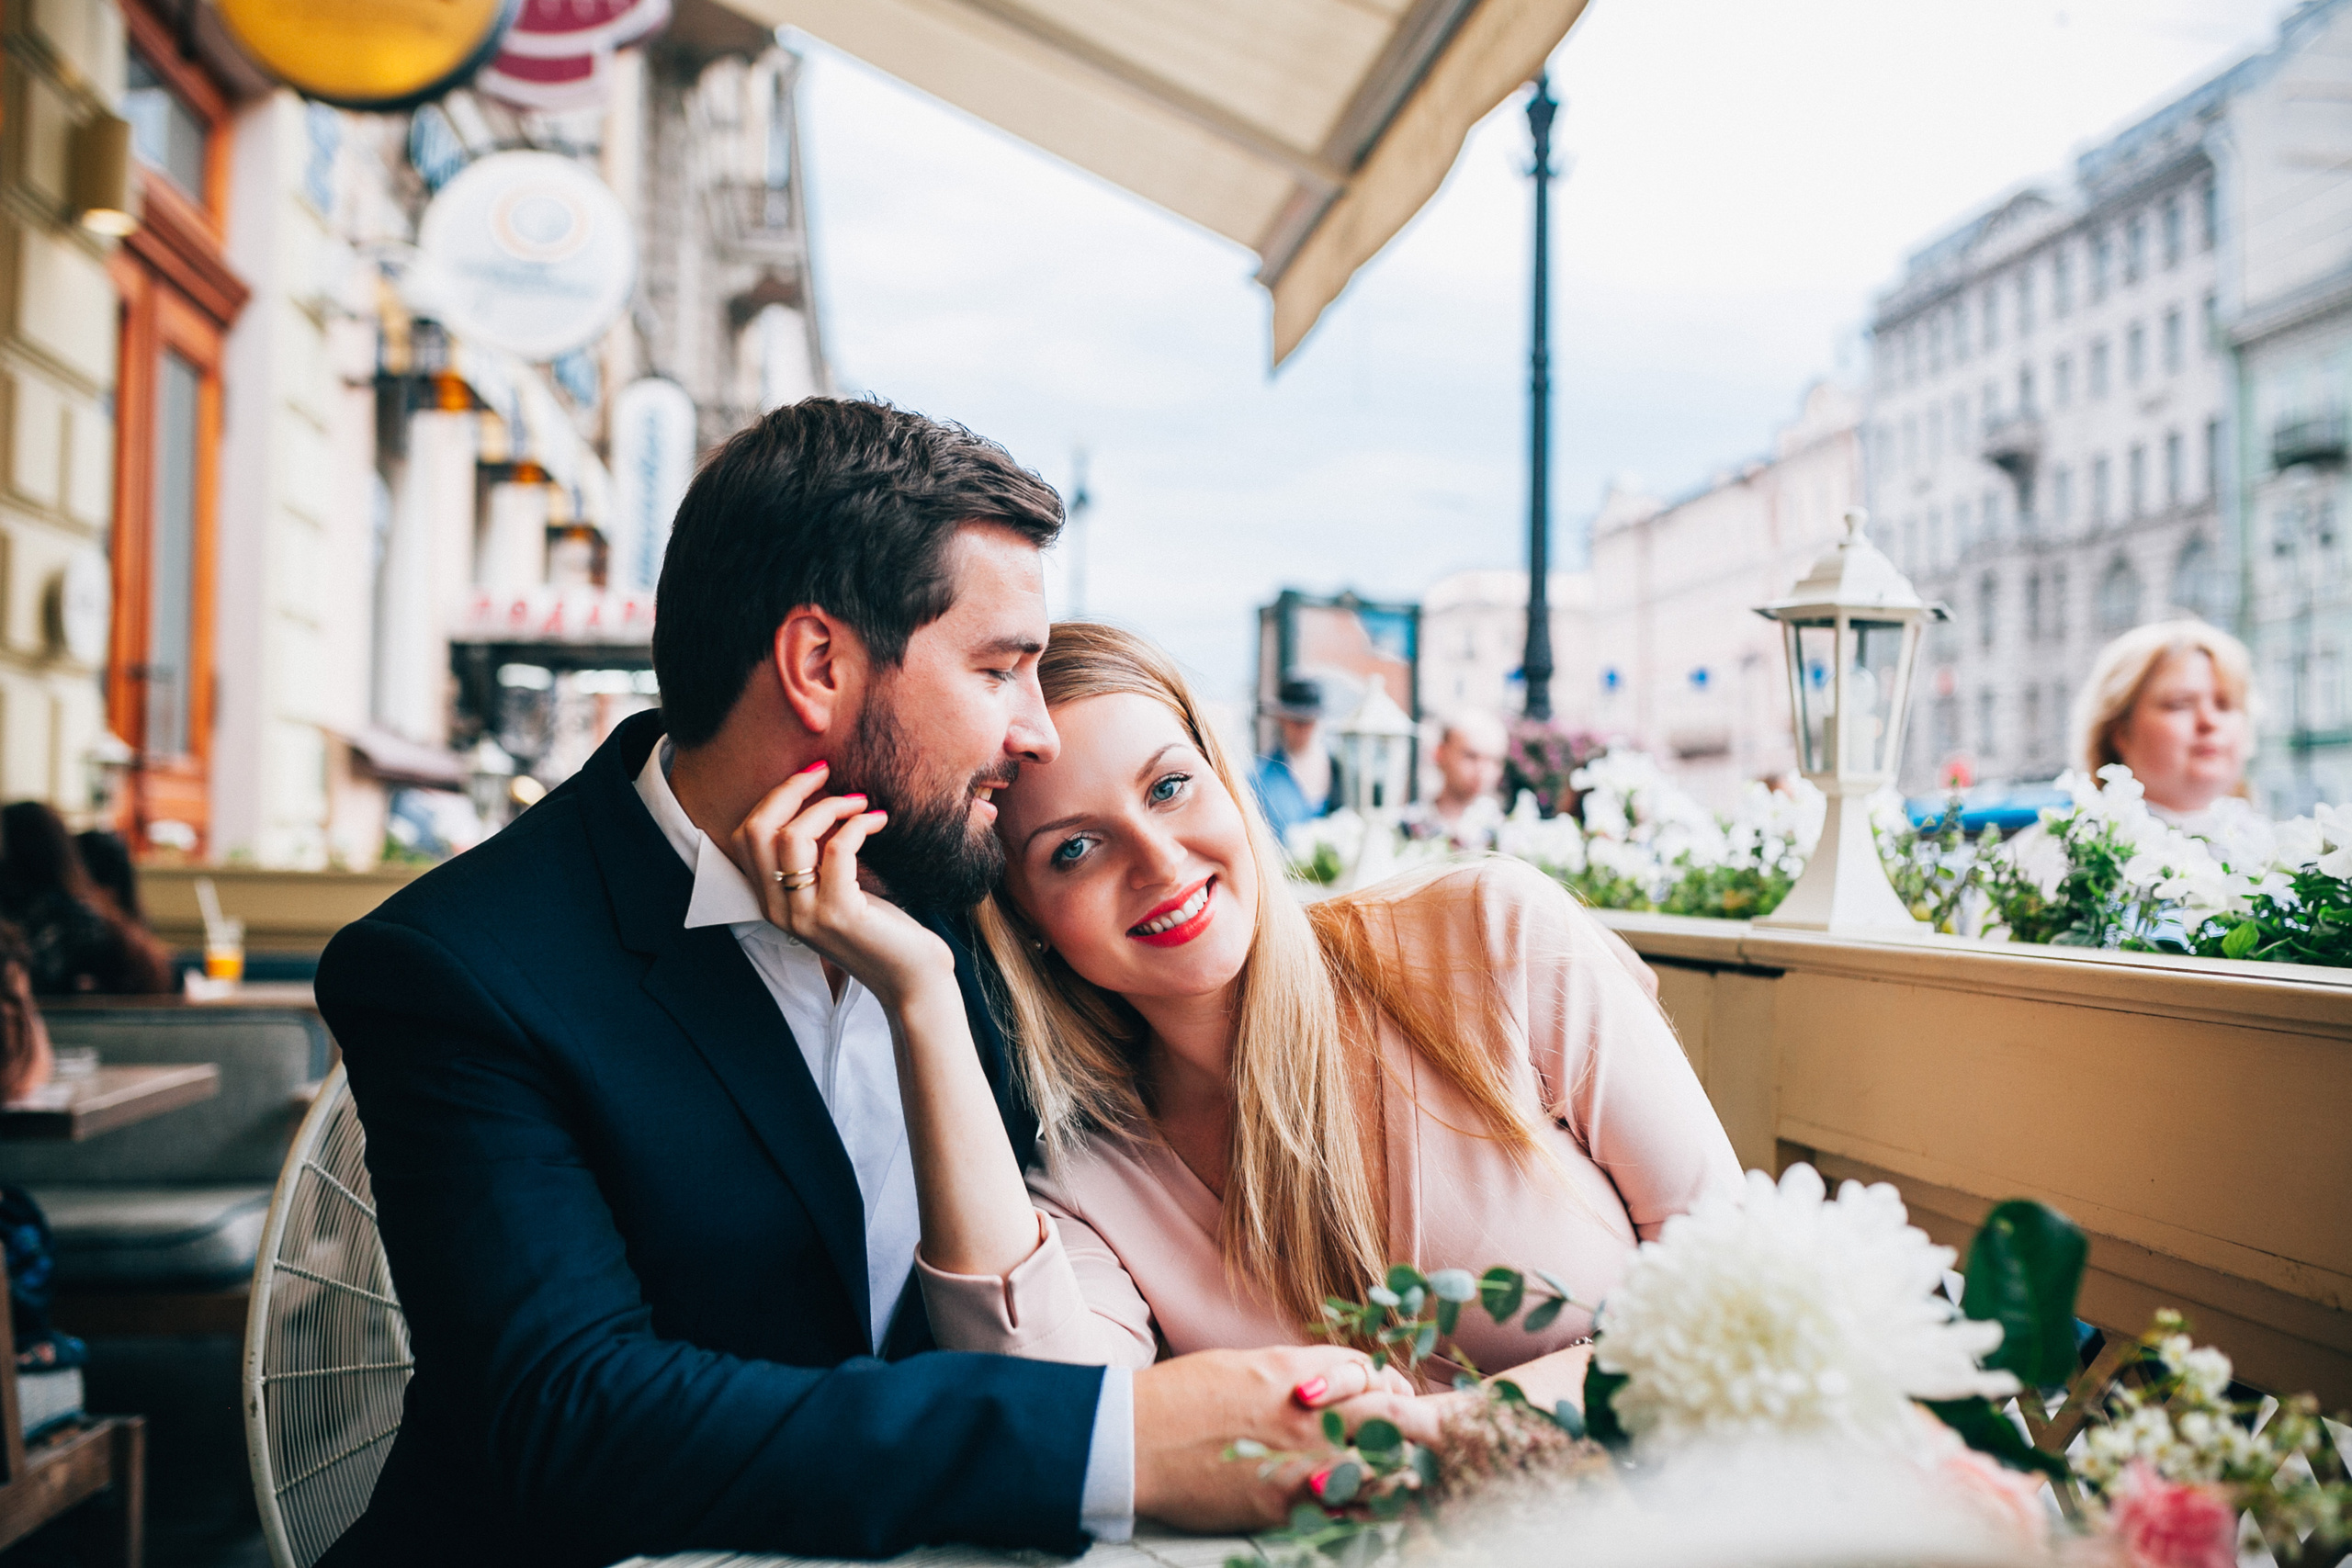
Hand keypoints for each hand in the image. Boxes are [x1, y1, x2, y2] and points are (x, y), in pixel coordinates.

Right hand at [734, 761, 953, 1008]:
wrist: (911, 982)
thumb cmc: (881, 931)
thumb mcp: (837, 891)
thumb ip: (817, 859)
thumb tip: (822, 801)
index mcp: (772, 901)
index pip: (747, 836)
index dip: (774, 797)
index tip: (811, 775)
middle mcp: (778, 909)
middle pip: (759, 829)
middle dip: (791, 789)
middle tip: (827, 771)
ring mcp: (805, 914)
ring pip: (793, 836)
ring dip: (830, 806)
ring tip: (860, 801)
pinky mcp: (838, 915)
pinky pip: (838, 850)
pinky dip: (859, 825)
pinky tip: (879, 820)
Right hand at [1131, 1347, 1427, 1531]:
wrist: (1134, 1439)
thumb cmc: (1181, 1396)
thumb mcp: (1245, 1365)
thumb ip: (1294, 1372)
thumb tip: (1329, 1381)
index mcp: (1296, 1371)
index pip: (1370, 1371)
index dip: (1387, 1384)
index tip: (1391, 1396)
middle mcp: (1307, 1414)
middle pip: (1388, 1415)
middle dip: (1407, 1424)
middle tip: (1411, 1436)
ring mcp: (1298, 1460)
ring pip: (1378, 1466)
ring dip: (1396, 1470)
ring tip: (1407, 1476)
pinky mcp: (1282, 1503)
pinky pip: (1343, 1509)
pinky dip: (1364, 1508)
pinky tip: (1372, 1510)